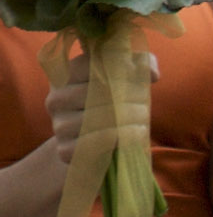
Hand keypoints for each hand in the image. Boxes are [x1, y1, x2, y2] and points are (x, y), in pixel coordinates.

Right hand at [42, 47, 158, 163]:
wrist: (95, 150)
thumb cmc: (113, 108)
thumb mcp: (127, 81)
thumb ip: (142, 66)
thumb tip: (152, 73)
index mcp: (66, 75)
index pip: (91, 66)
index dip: (120, 71)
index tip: (140, 81)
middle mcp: (56, 99)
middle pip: (95, 92)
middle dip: (126, 97)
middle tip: (145, 104)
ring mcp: (59, 125)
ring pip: (95, 119)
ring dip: (127, 118)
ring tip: (143, 119)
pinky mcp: (65, 150)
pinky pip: (95, 143)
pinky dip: (121, 137)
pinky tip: (137, 134)